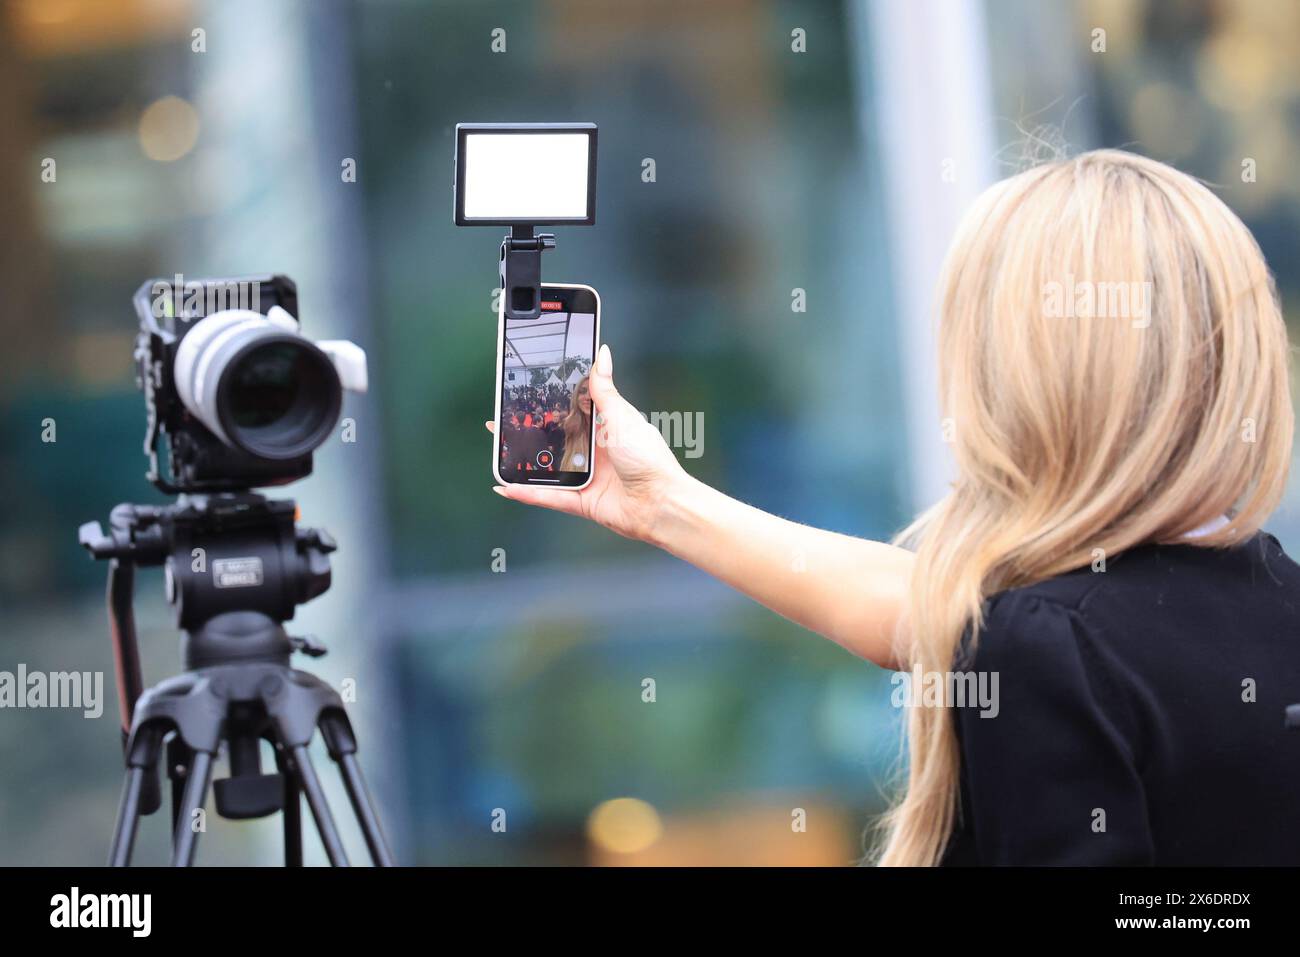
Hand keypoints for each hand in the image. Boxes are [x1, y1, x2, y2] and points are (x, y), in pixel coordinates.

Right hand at [489, 344, 688, 542]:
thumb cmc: (649, 458)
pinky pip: (550, 496)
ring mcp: (586, 477)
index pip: (569, 413)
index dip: (548, 406)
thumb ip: (604, 389)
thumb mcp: (621, 416)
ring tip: (498, 452)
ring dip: (521, 463)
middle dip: (527, 433)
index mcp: (604, 429)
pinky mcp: (582, 501)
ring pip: (545, 469)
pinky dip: (529, 494)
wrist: (661, 501)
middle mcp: (594, 453)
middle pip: (552, 441)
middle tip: (502, 423)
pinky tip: (507, 486)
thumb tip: (602, 354)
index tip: (525, 397)